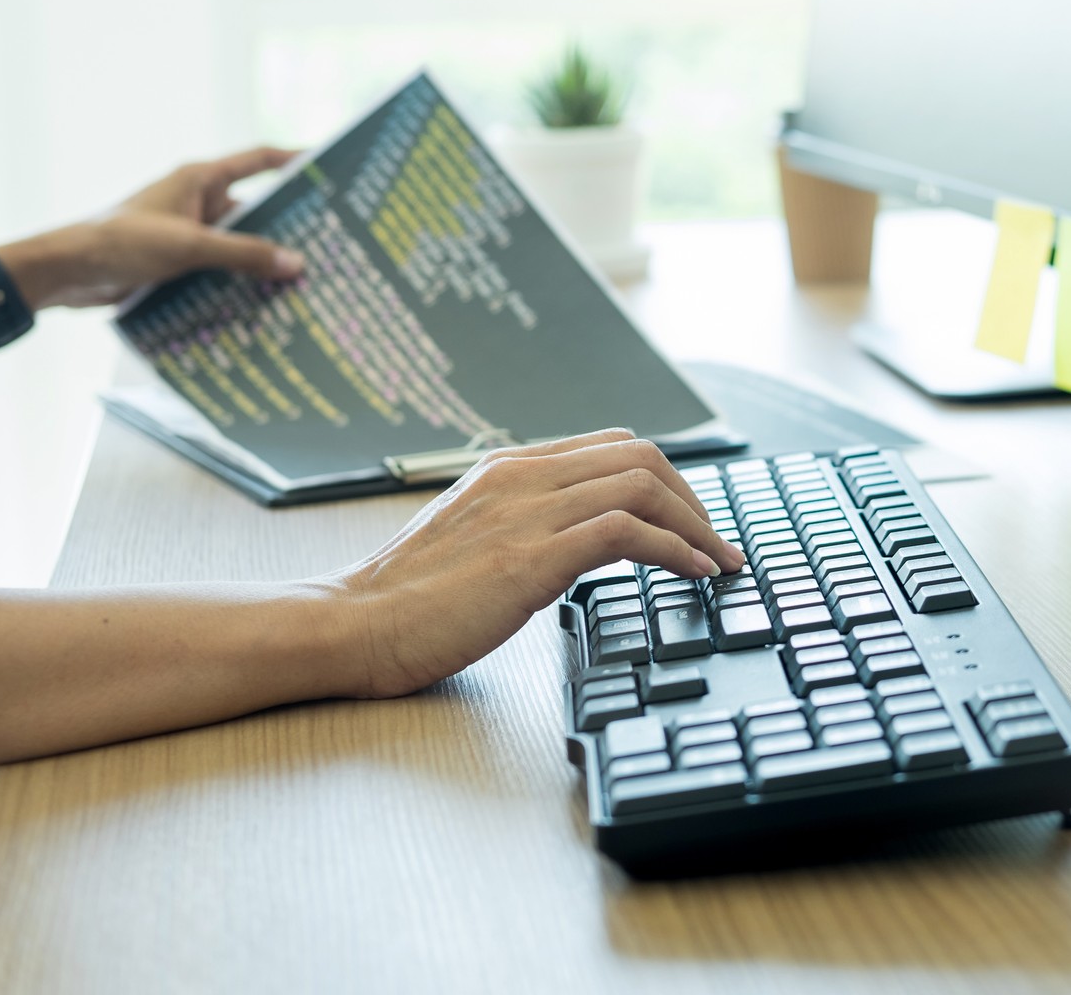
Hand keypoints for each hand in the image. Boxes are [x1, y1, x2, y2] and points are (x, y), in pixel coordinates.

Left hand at [0, 147, 305, 309]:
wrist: (66, 273)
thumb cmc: (122, 243)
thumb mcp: (188, 246)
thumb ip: (242, 254)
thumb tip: (296, 263)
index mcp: (199, 179)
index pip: (258, 160)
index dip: (294, 160)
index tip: (330, 167)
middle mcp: (198, 201)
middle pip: (255, 209)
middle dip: (288, 226)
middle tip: (330, 242)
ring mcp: (189, 232)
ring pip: (239, 244)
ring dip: (263, 261)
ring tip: (305, 281)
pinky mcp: (179, 260)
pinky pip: (221, 268)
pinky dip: (240, 281)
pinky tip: (265, 303)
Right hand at [329, 429, 747, 699]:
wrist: (351, 623)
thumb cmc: (406, 598)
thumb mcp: (473, 540)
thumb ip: (522, 525)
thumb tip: (580, 542)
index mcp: (507, 468)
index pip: (611, 446)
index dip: (666, 480)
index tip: (691, 521)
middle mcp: (522, 477)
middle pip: (639, 455)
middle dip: (692, 498)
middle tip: (716, 543)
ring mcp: (527, 512)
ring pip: (642, 484)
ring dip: (696, 524)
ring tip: (719, 561)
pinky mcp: (531, 556)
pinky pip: (626, 531)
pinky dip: (674, 549)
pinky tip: (694, 574)